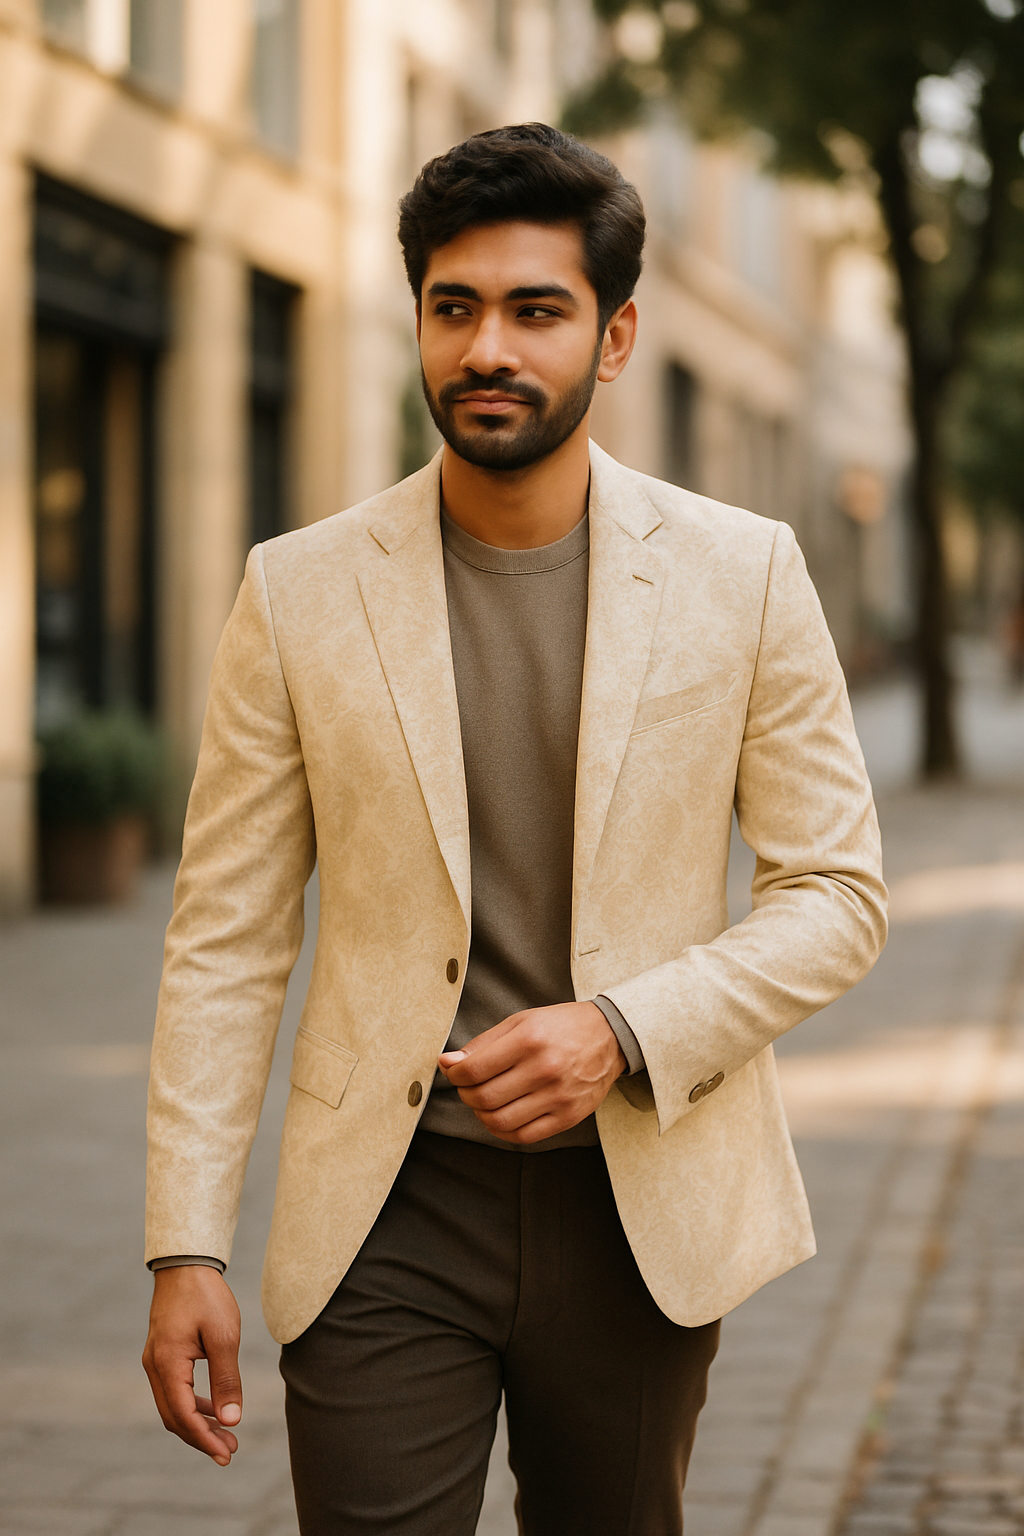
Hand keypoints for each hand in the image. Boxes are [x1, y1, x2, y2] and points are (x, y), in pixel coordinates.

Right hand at [142, 1265, 241, 1465]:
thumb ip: (226, 1379)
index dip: (204, 1439)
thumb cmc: (206, 1296)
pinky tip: (213, 1409)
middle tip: (230, 1450)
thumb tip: (231, 1419)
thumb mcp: (223, 1336)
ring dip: (198, 1423)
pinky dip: (193, 1405)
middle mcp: (154, 1367)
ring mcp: (155, 1361)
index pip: (183, 1415)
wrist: (186, 1264)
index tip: (226, 1454)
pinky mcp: (162, 1355)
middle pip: (174, 1417)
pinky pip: (174, 1390)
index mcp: (167, 1364)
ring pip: (173, 1406)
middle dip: (201, 1437)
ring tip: (226, 1435)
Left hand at [438, 1001, 626, 1144]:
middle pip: (485, 1097)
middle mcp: (545, 1070)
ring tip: (484, 1101)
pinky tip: (501, 1116)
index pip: (475, 1069)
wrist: (610, 1036)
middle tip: (467, 1086)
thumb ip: (483, 1043)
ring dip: (481, 1114)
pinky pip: (524, 1136)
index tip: (453, 1070)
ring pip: (500, 1120)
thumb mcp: (521, 1022)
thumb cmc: (561, 1026)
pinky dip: (502, 1130)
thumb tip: (448, 1063)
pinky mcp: (569, 1116)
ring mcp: (559, 1097)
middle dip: (466, 1094)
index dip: (454, 1074)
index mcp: (530, 1040)